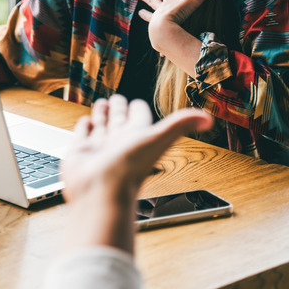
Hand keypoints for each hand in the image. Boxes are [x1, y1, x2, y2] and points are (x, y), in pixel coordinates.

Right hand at [60, 95, 212, 253]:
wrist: (100, 190)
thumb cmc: (129, 168)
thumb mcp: (159, 138)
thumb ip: (181, 124)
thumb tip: (209, 118)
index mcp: (137, 137)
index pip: (139, 117)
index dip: (138, 108)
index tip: (138, 102)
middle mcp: (118, 142)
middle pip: (119, 120)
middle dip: (118, 108)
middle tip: (117, 98)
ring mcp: (98, 147)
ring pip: (101, 125)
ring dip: (101, 114)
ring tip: (102, 104)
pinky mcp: (79, 152)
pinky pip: (83, 135)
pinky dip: (84, 127)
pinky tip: (87, 122)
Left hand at [132, 0, 220, 63]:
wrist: (164, 34)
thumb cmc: (177, 15)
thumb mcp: (193, 1)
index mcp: (168, 3)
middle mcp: (160, 12)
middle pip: (150, 1)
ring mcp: (156, 25)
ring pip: (150, 18)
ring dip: (145, 15)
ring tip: (139, 13)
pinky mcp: (157, 37)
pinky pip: (158, 39)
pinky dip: (159, 43)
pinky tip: (160, 50)